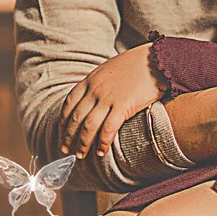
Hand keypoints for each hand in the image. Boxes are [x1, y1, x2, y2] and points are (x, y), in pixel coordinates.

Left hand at [58, 44, 163, 159]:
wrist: (155, 59)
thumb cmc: (135, 65)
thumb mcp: (109, 69)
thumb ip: (98, 83)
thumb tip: (93, 98)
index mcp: (90, 80)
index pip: (69, 103)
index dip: (63, 121)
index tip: (61, 132)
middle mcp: (96, 90)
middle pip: (76, 117)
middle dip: (68, 136)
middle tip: (65, 150)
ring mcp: (108, 98)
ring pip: (89, 126)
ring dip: (82, 143)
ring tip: (80, 155)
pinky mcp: (124, 106)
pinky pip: (108, 129)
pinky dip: (102, 143)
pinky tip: (101, 153)